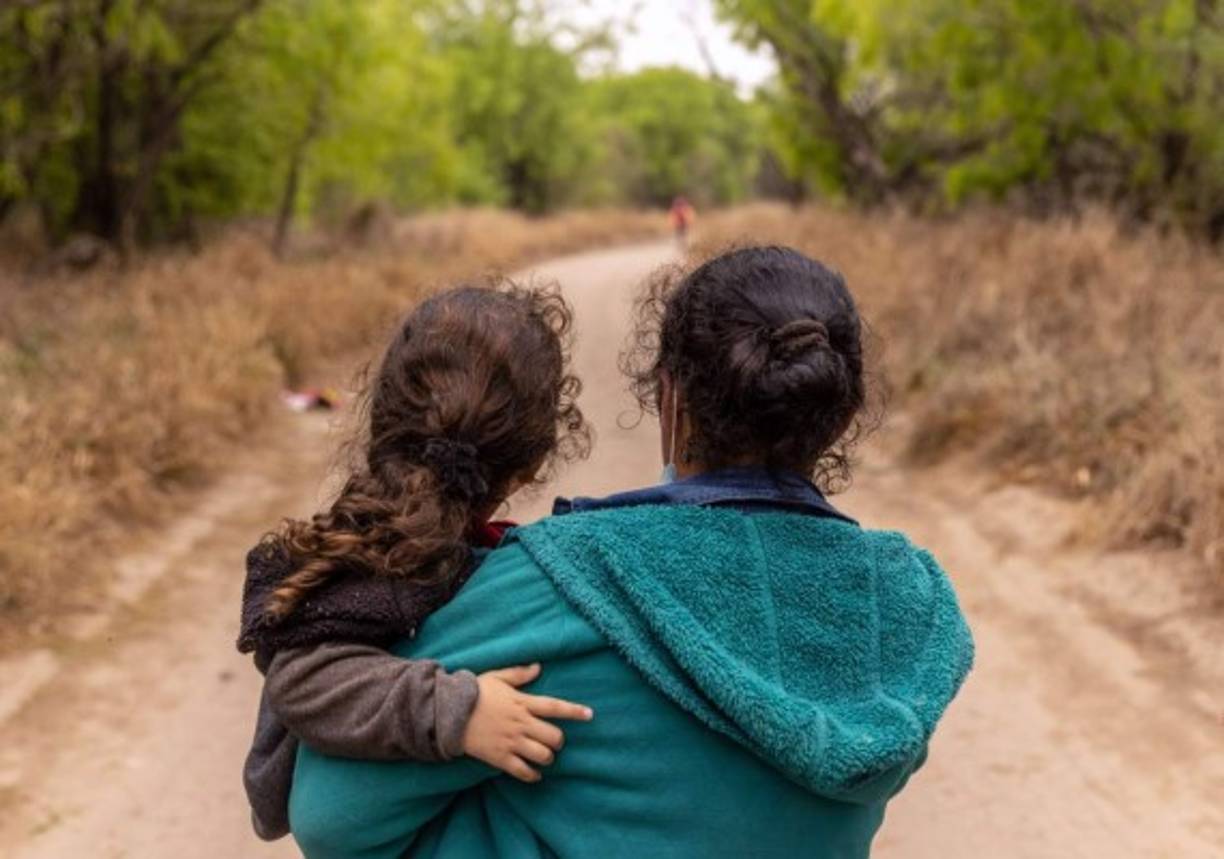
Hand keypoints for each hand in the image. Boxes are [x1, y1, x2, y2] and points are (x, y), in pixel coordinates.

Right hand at [461, 663, 592, 782]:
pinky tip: (534, 773)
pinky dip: (532, 775)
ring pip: (542, 756)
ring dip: (547, 757)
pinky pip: (523, 771)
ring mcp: (511, 742)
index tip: (590, 715)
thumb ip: (519, 674)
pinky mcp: (500, 758)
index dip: (574, 711)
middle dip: (558, 741)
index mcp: (522, 702)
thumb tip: (538, 667)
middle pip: (554, 737)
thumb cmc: (474, 693)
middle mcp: (520, 723)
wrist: (449, 713)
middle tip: (553, 740)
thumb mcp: (497, 677)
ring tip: (543, 755)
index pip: (555, 707)